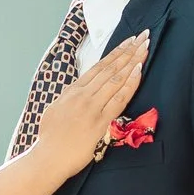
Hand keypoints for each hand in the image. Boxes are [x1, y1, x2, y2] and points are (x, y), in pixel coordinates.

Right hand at [32, 33, 149, 184]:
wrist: (48, 158)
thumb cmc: (50, 139)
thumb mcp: (55, 110)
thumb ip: (68, 98)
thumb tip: (77, 91)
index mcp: (72, 91)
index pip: (99, 66)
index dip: (116, 52)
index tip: (129, 41)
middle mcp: (83, 95)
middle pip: (111, 67)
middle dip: (129, 50)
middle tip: (143, 36)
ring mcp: (92, 107)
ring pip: (116, 78)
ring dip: (133, 60)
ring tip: (145, 46)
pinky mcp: (100, 121)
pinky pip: (119, 98)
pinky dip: (130, 82)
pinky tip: (139, 69)